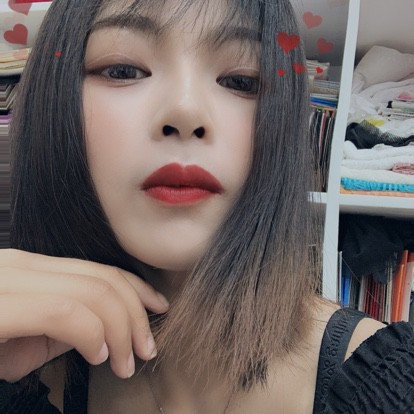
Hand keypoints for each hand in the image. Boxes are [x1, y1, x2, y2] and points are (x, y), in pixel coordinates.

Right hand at [0, 248, 167, 381]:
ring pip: (92, 292)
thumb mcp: (21, 337)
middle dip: (135, 315)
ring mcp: (7, 279)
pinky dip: (92, 332)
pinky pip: (63, 311)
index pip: (98, 269)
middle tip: (145, 349)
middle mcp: (19, 265)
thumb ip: (60, 323)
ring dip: (121, 329)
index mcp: (28, 268)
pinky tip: (96, 354)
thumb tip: (101, 326)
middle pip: (102, 279)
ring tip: (125, 361)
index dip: (135, 289)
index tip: (156, 309)